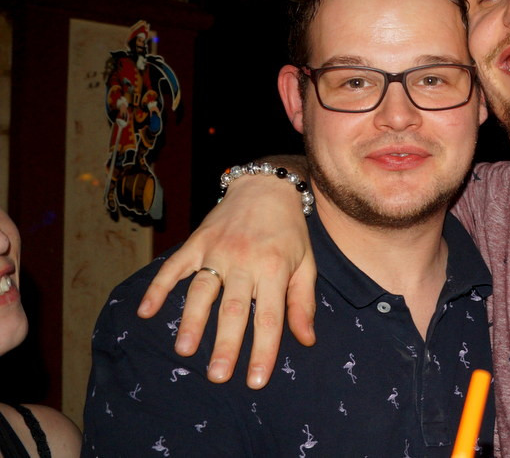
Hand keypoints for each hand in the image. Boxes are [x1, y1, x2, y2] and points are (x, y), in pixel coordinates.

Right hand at [138, 174, 316, 388]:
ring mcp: (217, 250)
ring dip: (192, 321)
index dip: (262, 350)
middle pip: (233, 309)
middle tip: (216, 376)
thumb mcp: (306, 264)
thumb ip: (302, 302)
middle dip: (224, 345)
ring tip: (184, 350)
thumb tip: (306, 340)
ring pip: (202, 290)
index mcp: (275, 268)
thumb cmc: (290, 232)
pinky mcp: (197, 242)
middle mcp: (244, 260)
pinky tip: (145, 311)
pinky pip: (174, 266)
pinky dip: (158, 288)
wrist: (266, 187)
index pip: (269, 317)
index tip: (255, 380)